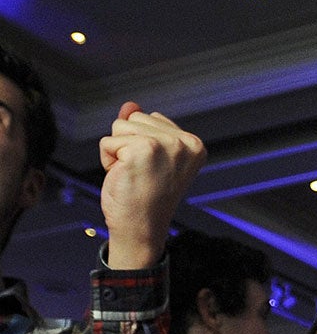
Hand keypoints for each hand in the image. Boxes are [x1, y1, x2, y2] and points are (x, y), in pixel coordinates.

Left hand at [99, 102, 205, 269]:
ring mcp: (165, 145)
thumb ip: (143, 129)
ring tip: (132, 174)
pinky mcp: (142, 149)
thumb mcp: (150, 158)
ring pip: (120, 126)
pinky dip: (108, 161)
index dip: (141, 142)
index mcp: (193, 144)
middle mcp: (184, 143)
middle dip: (127, 144)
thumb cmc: (146, 197)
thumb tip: (130, 104)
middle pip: (134, 118)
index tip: (153, 170)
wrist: (141, 229)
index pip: (151, 118)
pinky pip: (107, 142)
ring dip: (117, 152)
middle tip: (141, 173)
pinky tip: (124, 178)